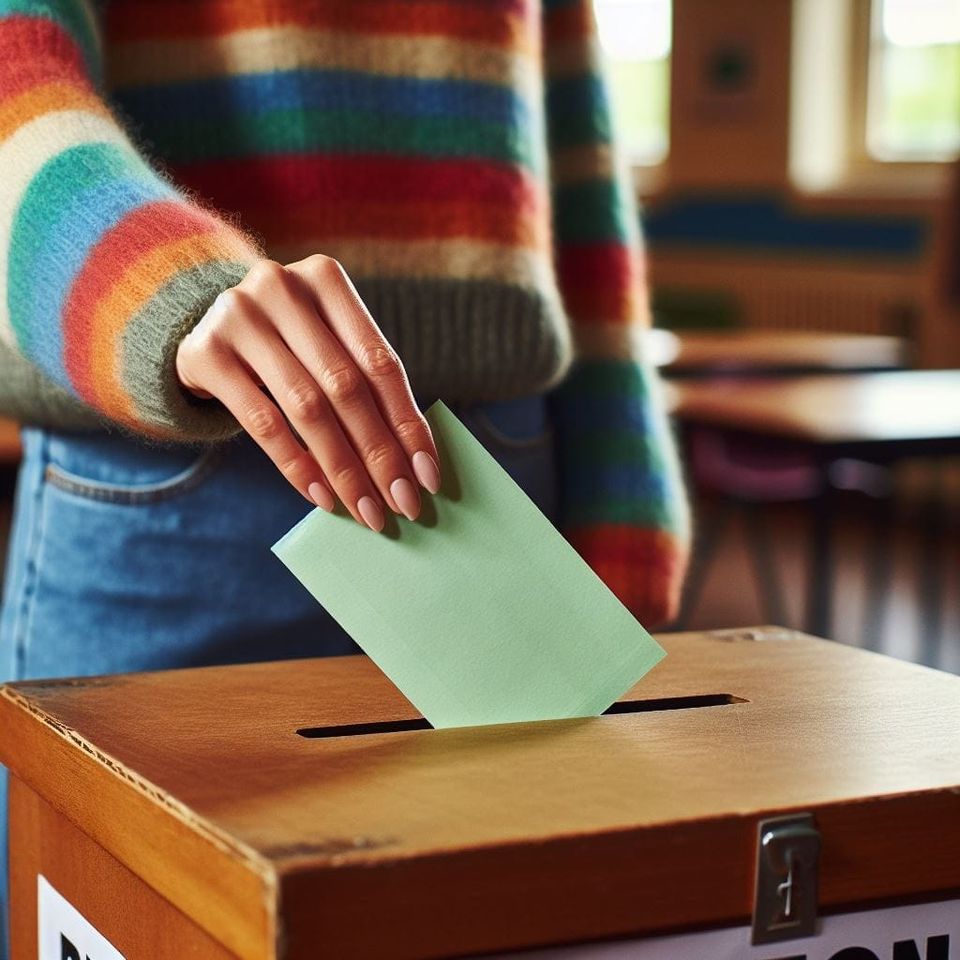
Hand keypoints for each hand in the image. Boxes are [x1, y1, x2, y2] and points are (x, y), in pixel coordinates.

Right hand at [175, 255, 440, 530]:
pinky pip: (261, 423)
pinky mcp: (204, 353)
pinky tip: (322, 497)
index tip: (429, 474)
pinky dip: (297, 465)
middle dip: (380, 454)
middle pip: (345, 386)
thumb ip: (364, 383)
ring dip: (343, 469)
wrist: (200, 326)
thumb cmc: (287, 343)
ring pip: (306, 408)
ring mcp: (237, 317)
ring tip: (366, 509)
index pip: (380, 363)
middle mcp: (281, 287)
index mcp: (325, 278)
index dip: (408, 423)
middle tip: (403, 503)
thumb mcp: (325, 342)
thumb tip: (414, 462)